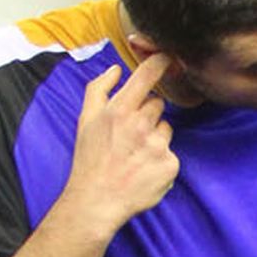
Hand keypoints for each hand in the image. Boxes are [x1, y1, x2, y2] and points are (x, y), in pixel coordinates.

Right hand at [63, 54, 177, 237]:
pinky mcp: (170, 164)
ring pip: (165, 128)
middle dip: (147, 113)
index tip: (170, 58)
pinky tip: (144, 169)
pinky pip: (171, 152)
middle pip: (158, 104)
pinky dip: (160, 159)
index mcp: (120, 109)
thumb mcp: (85, 119)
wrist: (98, 199)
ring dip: (155, 136)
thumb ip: (99, 89)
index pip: (147, 76)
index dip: (160, 62)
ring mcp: (157, 145)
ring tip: (135, 153)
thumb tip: (116, 69)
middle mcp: (140, 124)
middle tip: (130, 134)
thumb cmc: (90, 158)